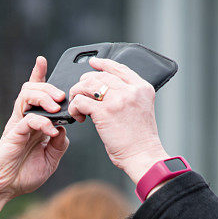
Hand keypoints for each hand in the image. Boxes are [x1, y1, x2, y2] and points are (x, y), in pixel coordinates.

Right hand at [0, 56, 69, 218]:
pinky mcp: (13, 133)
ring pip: (27, 95)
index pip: (37, 95)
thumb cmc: (24, 175)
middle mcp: (25, 120)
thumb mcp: (51, 159)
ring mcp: (18, 125)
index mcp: (35, 123)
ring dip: (44, 96)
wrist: (5, 189)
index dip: (39, 76)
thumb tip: (65, 128)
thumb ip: (60, 143)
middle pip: (33, 88)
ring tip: (56, 107)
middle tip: (63, 96)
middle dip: (49, 86)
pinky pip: (28, 119)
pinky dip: (42, 122)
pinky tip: (51, 130)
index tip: (43, 61)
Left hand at [67, 57, 168, 183]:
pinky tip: (78, 116)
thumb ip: (129, 96)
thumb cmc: (140, 139)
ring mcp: (118, 100)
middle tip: (80, 95)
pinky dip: (74, 107)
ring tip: (77, 106)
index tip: (92, 62)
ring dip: (77, 94)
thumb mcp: (142, 110)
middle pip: (99, 75)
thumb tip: (105, 90)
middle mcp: (131, 90)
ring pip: (87, 85)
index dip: (103, 63)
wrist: (143, 155)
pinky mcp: (104, 112)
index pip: (119, 68)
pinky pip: (81, 101)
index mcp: (142, 88)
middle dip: (85, 83)